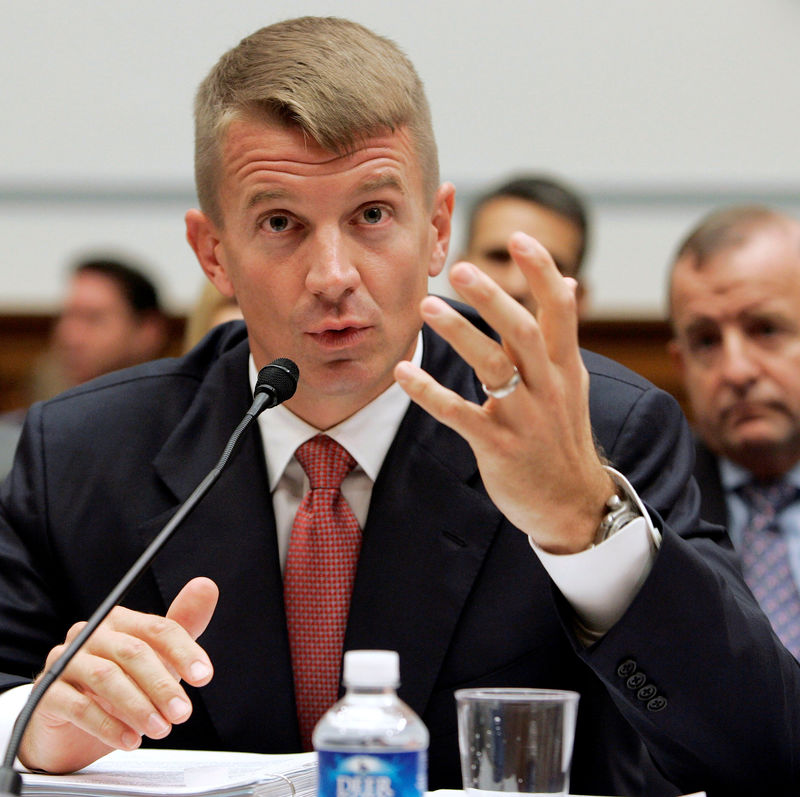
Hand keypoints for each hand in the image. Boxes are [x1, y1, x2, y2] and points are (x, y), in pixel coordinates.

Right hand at [19, 577, 218, 773]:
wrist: (73, 725)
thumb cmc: (123, 682)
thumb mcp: (159, 656)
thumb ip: (184, 624)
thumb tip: (207, 585)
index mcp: (120, 620)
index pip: (157, 628)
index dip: (184, 652)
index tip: (204, 676)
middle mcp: (90, 634)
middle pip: (133, 652)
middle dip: (162, 685)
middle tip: (183, 713)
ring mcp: (64, 661)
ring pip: (106, 678)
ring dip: (138, 706)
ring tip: (160, 729)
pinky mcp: (46, 692)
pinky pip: (77, 706)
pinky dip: (108, 725)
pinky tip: (130, 739)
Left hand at [395, 232, 612, 553]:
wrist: (572, 502)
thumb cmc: (563, 434)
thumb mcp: (572, 381)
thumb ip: (561, 332)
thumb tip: (568, 280)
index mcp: (564, 365)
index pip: (560, 308)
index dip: (541, 271)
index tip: (518, 238)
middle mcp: (548, 386)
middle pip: (522, 331)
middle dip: (493, 297)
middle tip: (460, 268)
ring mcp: (524, 417)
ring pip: (492, 367)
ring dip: (459, 335)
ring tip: (426, 308)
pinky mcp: (498, 446)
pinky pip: (460, 414)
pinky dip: (430, 393)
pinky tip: (402, 375)